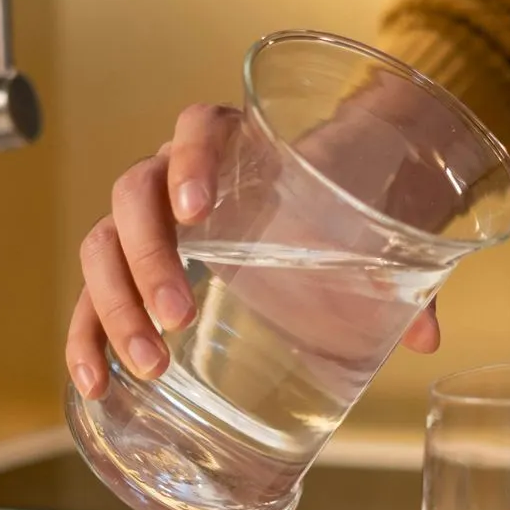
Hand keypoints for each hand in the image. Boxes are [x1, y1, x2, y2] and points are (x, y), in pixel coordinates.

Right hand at [66, 103, 439, 398]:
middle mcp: (174, 174)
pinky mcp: (130, 274)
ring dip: (116, 306)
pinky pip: (90, 298)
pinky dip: (84, 338)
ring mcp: (145, 222)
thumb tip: (424, 335)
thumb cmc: (332, 212)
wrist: (315, 213)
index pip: (197, 127)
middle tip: (179, 316)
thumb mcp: (363, 233)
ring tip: (151, 361)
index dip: (191, 161)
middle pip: (134, 194)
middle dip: (149, 258)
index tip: (197, 211)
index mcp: (232, 142)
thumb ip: (398, 275)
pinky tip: (92, 382)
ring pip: (102, 246)